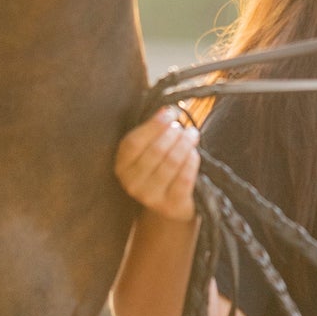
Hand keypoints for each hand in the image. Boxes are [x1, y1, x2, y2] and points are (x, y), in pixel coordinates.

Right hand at [115, 108, 200, 222]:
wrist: (168, 204)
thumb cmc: (159, 167)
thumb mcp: (148, 149)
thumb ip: (153, 130)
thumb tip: (167, 109)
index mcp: (121, 165)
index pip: (134, 142)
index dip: (154, 125)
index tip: (171, 112)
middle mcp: (131, 183)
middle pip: (156, 151)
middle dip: (174, 134)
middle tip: (184, 128)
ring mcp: (150, 197)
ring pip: (172, 162)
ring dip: (185, 144)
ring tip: (192, 135)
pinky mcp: (170, 205)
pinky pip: (185, 178)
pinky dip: (192, 161)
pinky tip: (194, 153)